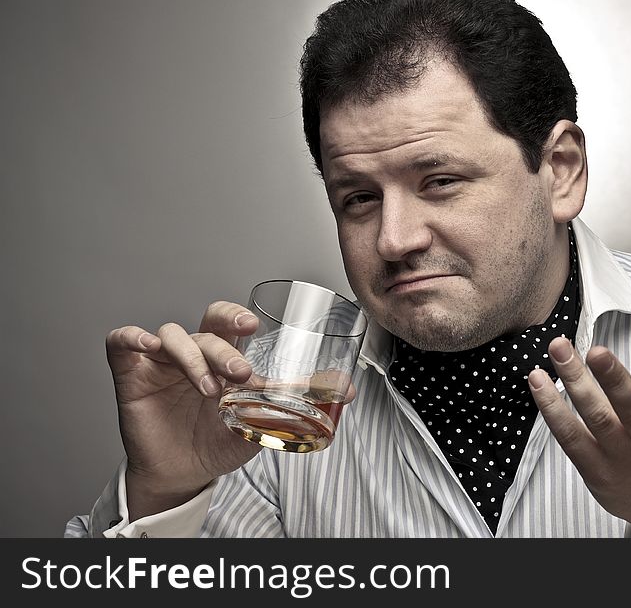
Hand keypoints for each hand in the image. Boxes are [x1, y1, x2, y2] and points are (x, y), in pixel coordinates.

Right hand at [106, 301, 356, 521]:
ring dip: (193, 357)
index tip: (253, 327)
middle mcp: (194, 351)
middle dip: (223, 344)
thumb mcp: (263, 419)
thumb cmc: (221, 439)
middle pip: (205, 325)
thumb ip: (298, 400)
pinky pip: (122, 343)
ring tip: (209, 389)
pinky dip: (132, 337)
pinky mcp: (132, 374)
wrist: (187, 473)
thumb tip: (347, 389)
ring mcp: (161, 360)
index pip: (228, 321)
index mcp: (223, 354)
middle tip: (240, 373)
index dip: (237, 317)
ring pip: (173, 335)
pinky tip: (147, 346)